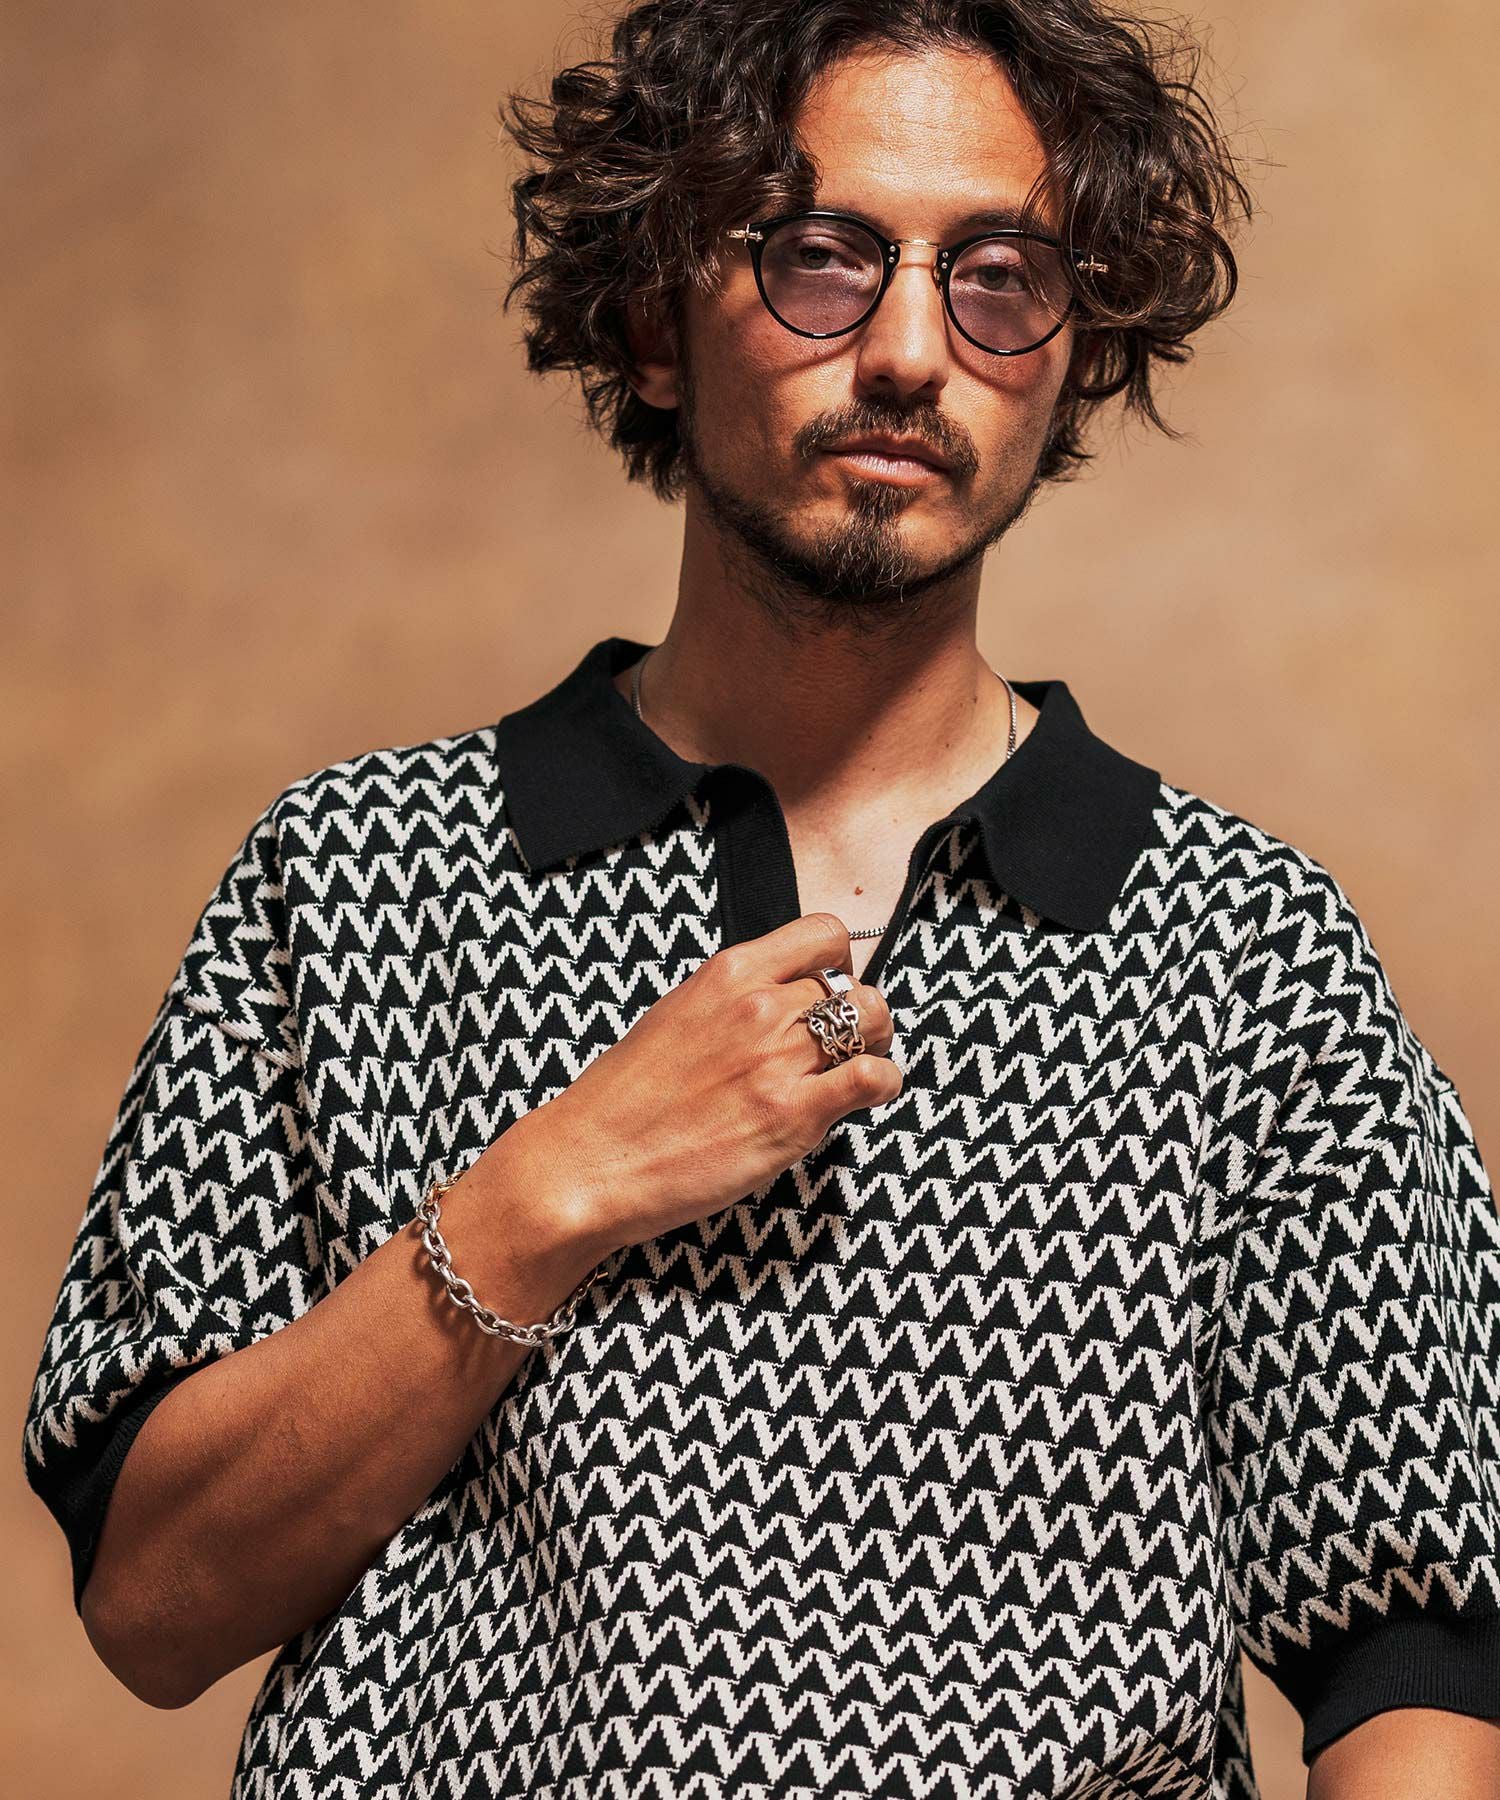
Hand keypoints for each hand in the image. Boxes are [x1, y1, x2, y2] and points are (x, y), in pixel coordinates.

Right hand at [513, 911, 899, 1255]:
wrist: (591, 1163)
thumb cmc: (622, 1102)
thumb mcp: (674, 1018)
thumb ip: (730, 1002)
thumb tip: (777, 1002)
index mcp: (727, 973)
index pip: (823, 934)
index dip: (840, 963)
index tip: (833, 988)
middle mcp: (759, 1006)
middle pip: (855, 985)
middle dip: (861, 1014)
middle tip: (848, 1044)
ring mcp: (779, 1059)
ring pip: (874, 1022)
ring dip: (876, 1046)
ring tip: (856, 1071)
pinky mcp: (794, 1114)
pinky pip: (874, 1078)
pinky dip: (883, 1086)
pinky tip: (865, 1098)